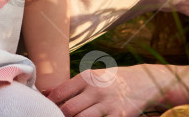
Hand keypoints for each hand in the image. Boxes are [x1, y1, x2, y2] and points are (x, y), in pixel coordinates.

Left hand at [47, 65, 168, 116]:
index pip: (60, 92)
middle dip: (60, 116)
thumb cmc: (112, 80)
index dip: (50, 104)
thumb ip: (71, 86)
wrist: (143, 82)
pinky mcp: (119, 115)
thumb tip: (46, 93)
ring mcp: (108, 103)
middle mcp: (96, 90)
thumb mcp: (92, 77)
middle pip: (69, 109)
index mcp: (86, 78)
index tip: (45, 109)